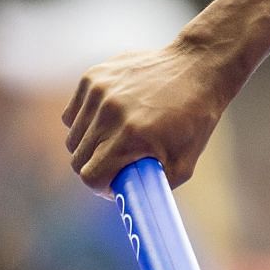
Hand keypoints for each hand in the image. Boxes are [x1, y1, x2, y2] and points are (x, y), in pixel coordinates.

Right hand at [61, 38, 236, 193]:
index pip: (90, 176)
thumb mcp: (184, 163)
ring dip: (91, 144)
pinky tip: (111, 117)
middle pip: (79, 159)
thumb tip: (128, 201)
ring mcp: (99, 92)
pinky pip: (72, 114)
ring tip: (117, 137)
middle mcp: (111, 113)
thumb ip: (152, 186)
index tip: (114, 181)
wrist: (197, 68)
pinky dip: (86, 121)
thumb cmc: (194, 119)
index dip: (101, 185)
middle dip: (96, 166)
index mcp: (132, 136)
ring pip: (73, 137)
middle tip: (117, 161)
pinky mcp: (93, 77)